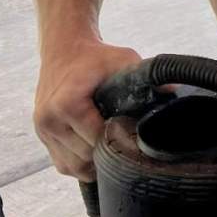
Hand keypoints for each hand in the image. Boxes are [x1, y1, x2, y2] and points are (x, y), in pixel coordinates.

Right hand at [33, 39, 141, 179]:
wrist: (64, 49)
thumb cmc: (96, 57)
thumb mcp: (124, 60)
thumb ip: (146, 78)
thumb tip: (175, 94)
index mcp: (66, 104)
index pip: (97, 140)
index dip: (120, 141)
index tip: (134, 134)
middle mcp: (49, 120)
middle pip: (86, 156)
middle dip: (109, 153)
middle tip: (128, 143)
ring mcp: (42, 130)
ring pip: (74, 166)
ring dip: (94, 164)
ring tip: (113, 150)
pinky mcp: (42, 136)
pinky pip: (63, 164)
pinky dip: (81, 164)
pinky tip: (96, 152)